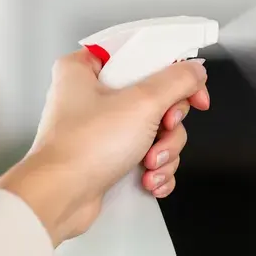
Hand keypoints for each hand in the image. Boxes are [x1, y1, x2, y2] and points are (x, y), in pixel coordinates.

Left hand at [0, 50, 209, 245]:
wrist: (60, 199)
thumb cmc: (83, 149)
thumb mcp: (142, 102)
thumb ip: (177, 81)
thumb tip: (195, 72)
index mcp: (87, 70)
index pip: (144, 56)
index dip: (175, 72)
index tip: (193, 90)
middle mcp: (92, 96)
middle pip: (158, 98)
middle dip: (169, 125)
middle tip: (163, 130)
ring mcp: (102, 129)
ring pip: (158, 131)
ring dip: (164, 151)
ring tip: (150, 164)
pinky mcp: (110, 157)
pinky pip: (149, 156)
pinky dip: (155, 169)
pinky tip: (149, 179)